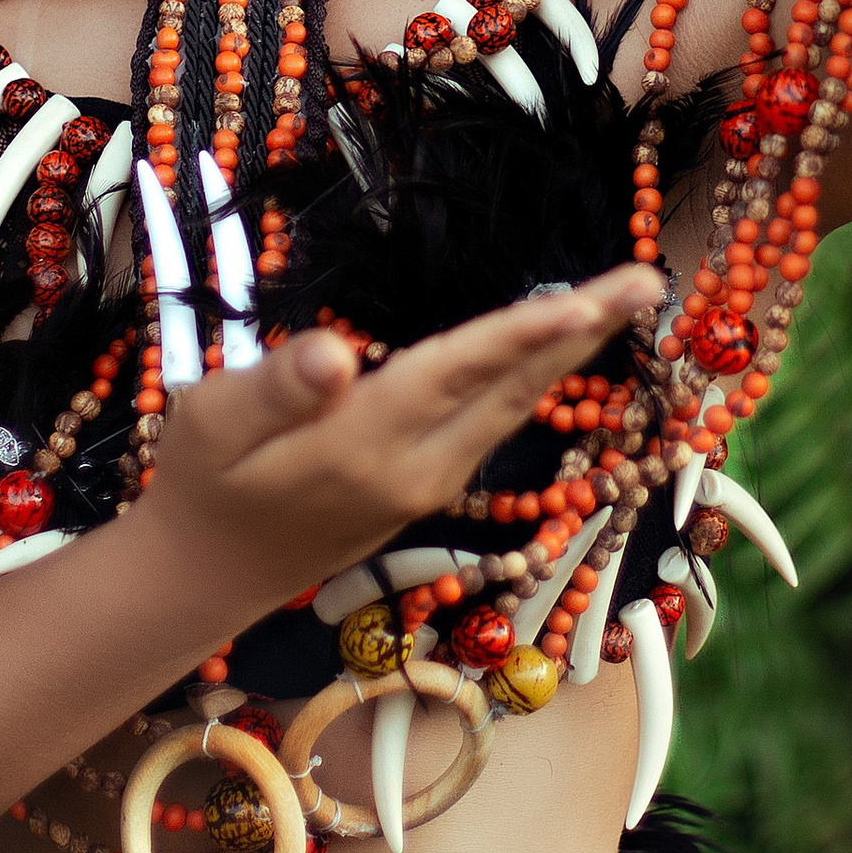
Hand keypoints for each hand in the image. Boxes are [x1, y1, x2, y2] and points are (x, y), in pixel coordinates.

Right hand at [142, 263, 665, 607]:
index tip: (593, 297)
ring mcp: (431, 485)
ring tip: (625, 300)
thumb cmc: (202, 481)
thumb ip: (274, 386)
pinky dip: (538, 375)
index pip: (462, 370)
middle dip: (584, 331)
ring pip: (515, 405)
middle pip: (514, 386)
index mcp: (366, 445)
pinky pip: (499, 421)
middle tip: (649, 278)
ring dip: (573, 350)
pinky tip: (559, 346)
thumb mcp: (213, 422)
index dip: (529, 329)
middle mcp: (418, 469)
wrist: (207, 574)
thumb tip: (334, 351)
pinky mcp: (430, 489)